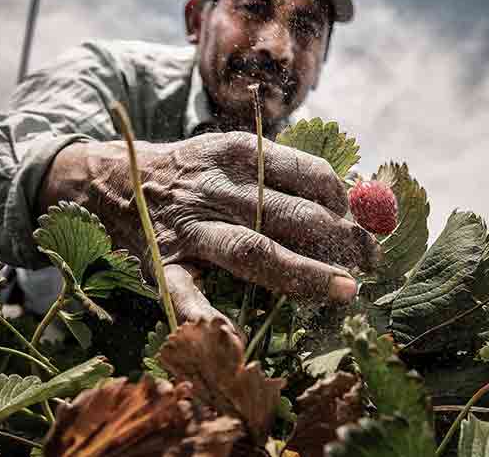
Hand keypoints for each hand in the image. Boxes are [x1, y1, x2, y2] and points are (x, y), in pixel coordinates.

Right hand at [39, 131, 379, 322]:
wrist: (115, 177)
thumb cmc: (192, 172)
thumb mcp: (236, 156)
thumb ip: (285, 175)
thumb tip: (354, 197)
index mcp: (241, 153)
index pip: (309, 174)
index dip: (347, 202)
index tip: (371, 225)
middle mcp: (218, 186)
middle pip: (291, 214)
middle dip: (341, 240)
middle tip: (373, 263)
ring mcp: (189, 226)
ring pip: (252, 249)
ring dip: (302, 272)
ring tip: (343, 291)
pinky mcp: (163, 260)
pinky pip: (184, 290)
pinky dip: (205, 313)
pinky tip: (230, 335)